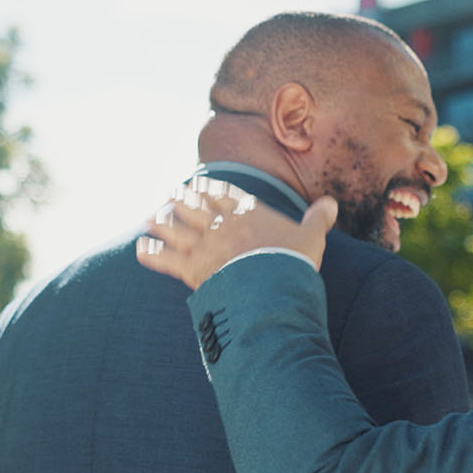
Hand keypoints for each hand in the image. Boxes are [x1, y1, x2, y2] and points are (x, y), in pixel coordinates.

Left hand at [136, 176, 338, 289]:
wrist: (272, 287)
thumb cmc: (292, 261)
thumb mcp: (311, 237)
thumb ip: (318, 218)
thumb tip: (332, 202)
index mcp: (245, 212)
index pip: (221, 192)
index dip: (208, 188)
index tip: (199, 185)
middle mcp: (219, 224)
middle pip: (192, 204)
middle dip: (179, 199)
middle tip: (170, 196)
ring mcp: (202, 245)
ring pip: (173, 227)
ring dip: (160, 222)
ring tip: (150, 218)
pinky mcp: (190, 269)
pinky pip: (164, 258)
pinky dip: (151, 253)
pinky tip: (140, 248)